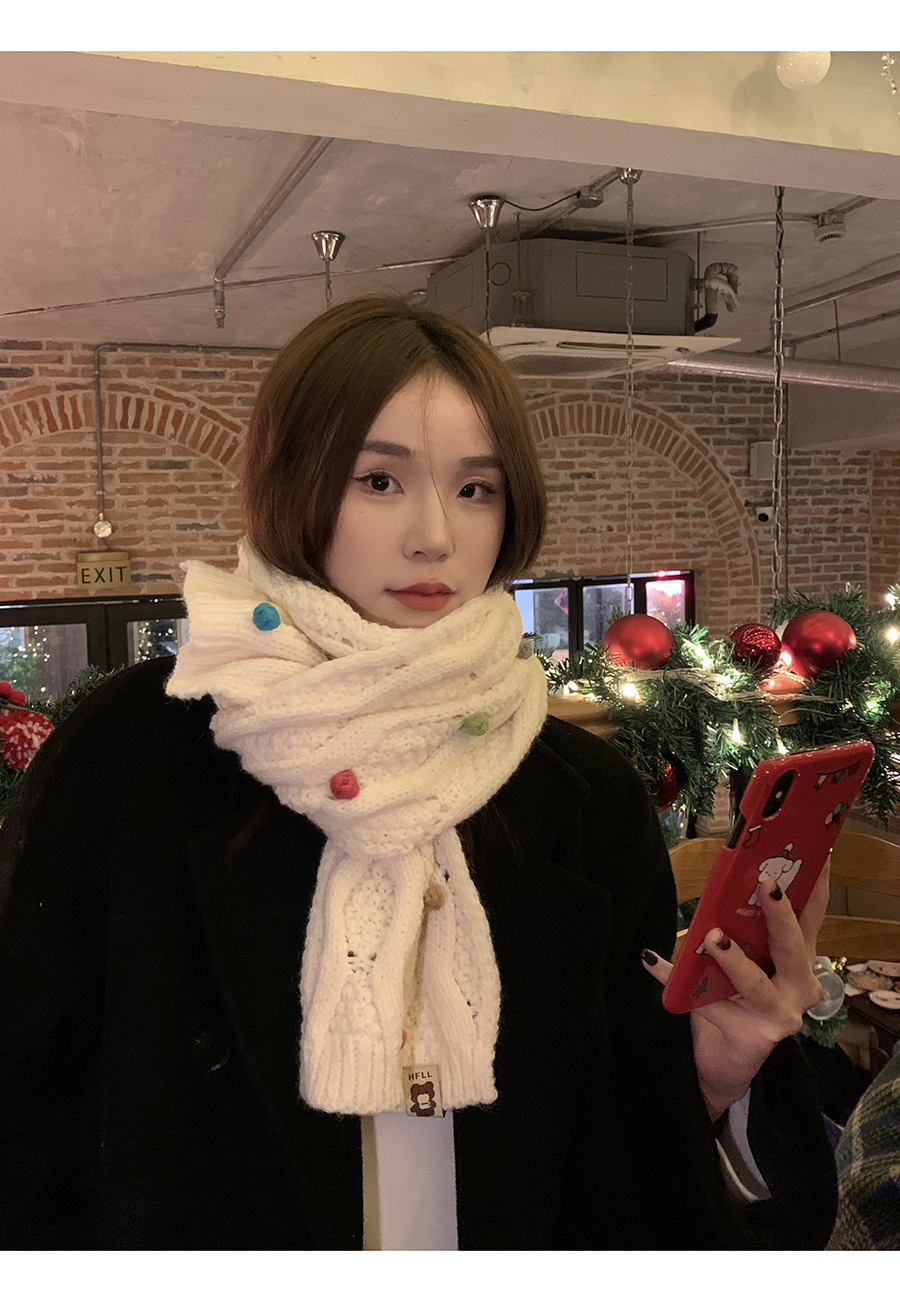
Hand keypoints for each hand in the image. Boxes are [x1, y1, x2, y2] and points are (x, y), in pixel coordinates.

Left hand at [642, 858, 829, 1120]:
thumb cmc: (736, 999)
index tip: (817, 853)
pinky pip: (706, 1004)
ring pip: (756, 983)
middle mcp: (799, 987)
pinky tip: (652, 959)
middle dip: (779, 914)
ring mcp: (779, 1015)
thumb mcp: (746, 958)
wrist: (726, 1061)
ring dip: (733, 958)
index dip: (815, 885)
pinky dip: (674, 980)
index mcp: (800, 959)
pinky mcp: (752, 1038)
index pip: (812, 916)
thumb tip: (721, 885)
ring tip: (714, 937)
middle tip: (766, 884)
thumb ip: (742, 929)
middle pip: (792, 946)